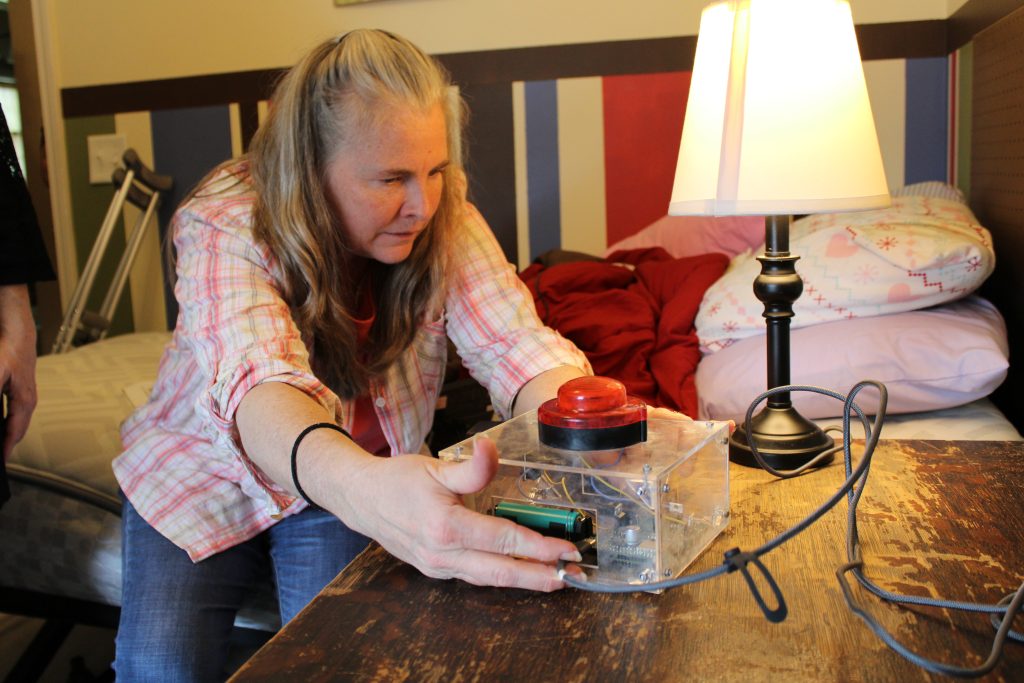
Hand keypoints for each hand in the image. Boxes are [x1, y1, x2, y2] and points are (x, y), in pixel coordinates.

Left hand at [0, 285, 38, 460]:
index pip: (14, 433)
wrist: (18, 332)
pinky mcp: (20, 389)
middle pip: (17, 431)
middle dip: (7, 446)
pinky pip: (14, 413)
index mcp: (25, 402)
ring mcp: (26, 395)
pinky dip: (6, 423)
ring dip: (7, 435)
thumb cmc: (8, 352)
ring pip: (16, 423)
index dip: (5, 449)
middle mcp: (28, 401)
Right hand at [333, 437, 582, 590]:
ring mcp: (438, 567)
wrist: (360, 499)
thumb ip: (471, 467)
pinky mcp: (435, 570)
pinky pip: (473, 577)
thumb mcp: (435, 467)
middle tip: (570, 575)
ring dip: (523, 581)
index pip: (503, 541)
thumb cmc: (397, 480)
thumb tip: (491, 449)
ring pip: (488, 579)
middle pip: (501, 572)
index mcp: (446, 527)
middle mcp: (443, 554)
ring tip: (553, 579)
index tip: (564, 548)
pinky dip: (499, 577)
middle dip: (539, 575)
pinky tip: (518, 573)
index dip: (538, 547)